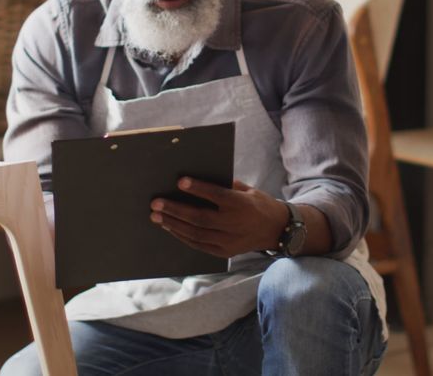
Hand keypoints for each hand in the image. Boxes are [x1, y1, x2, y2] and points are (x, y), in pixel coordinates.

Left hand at [150, 177, 288, 257]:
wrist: (276, 230)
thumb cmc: (258, 204)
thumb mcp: (247, 190)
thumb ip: (225, 186)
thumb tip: (197, 181)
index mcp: (241, 204)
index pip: (217, 196)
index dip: (198, 189)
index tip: (180, 182)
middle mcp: (234, 224)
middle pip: (200, 218)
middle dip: (175, 210)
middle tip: (156, 204)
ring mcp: (229, 241)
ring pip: (196, 234)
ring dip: (173, 224)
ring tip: (156, 216)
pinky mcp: (225, 252)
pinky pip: (199, 245)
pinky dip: (182, 236)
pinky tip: (170, 227)